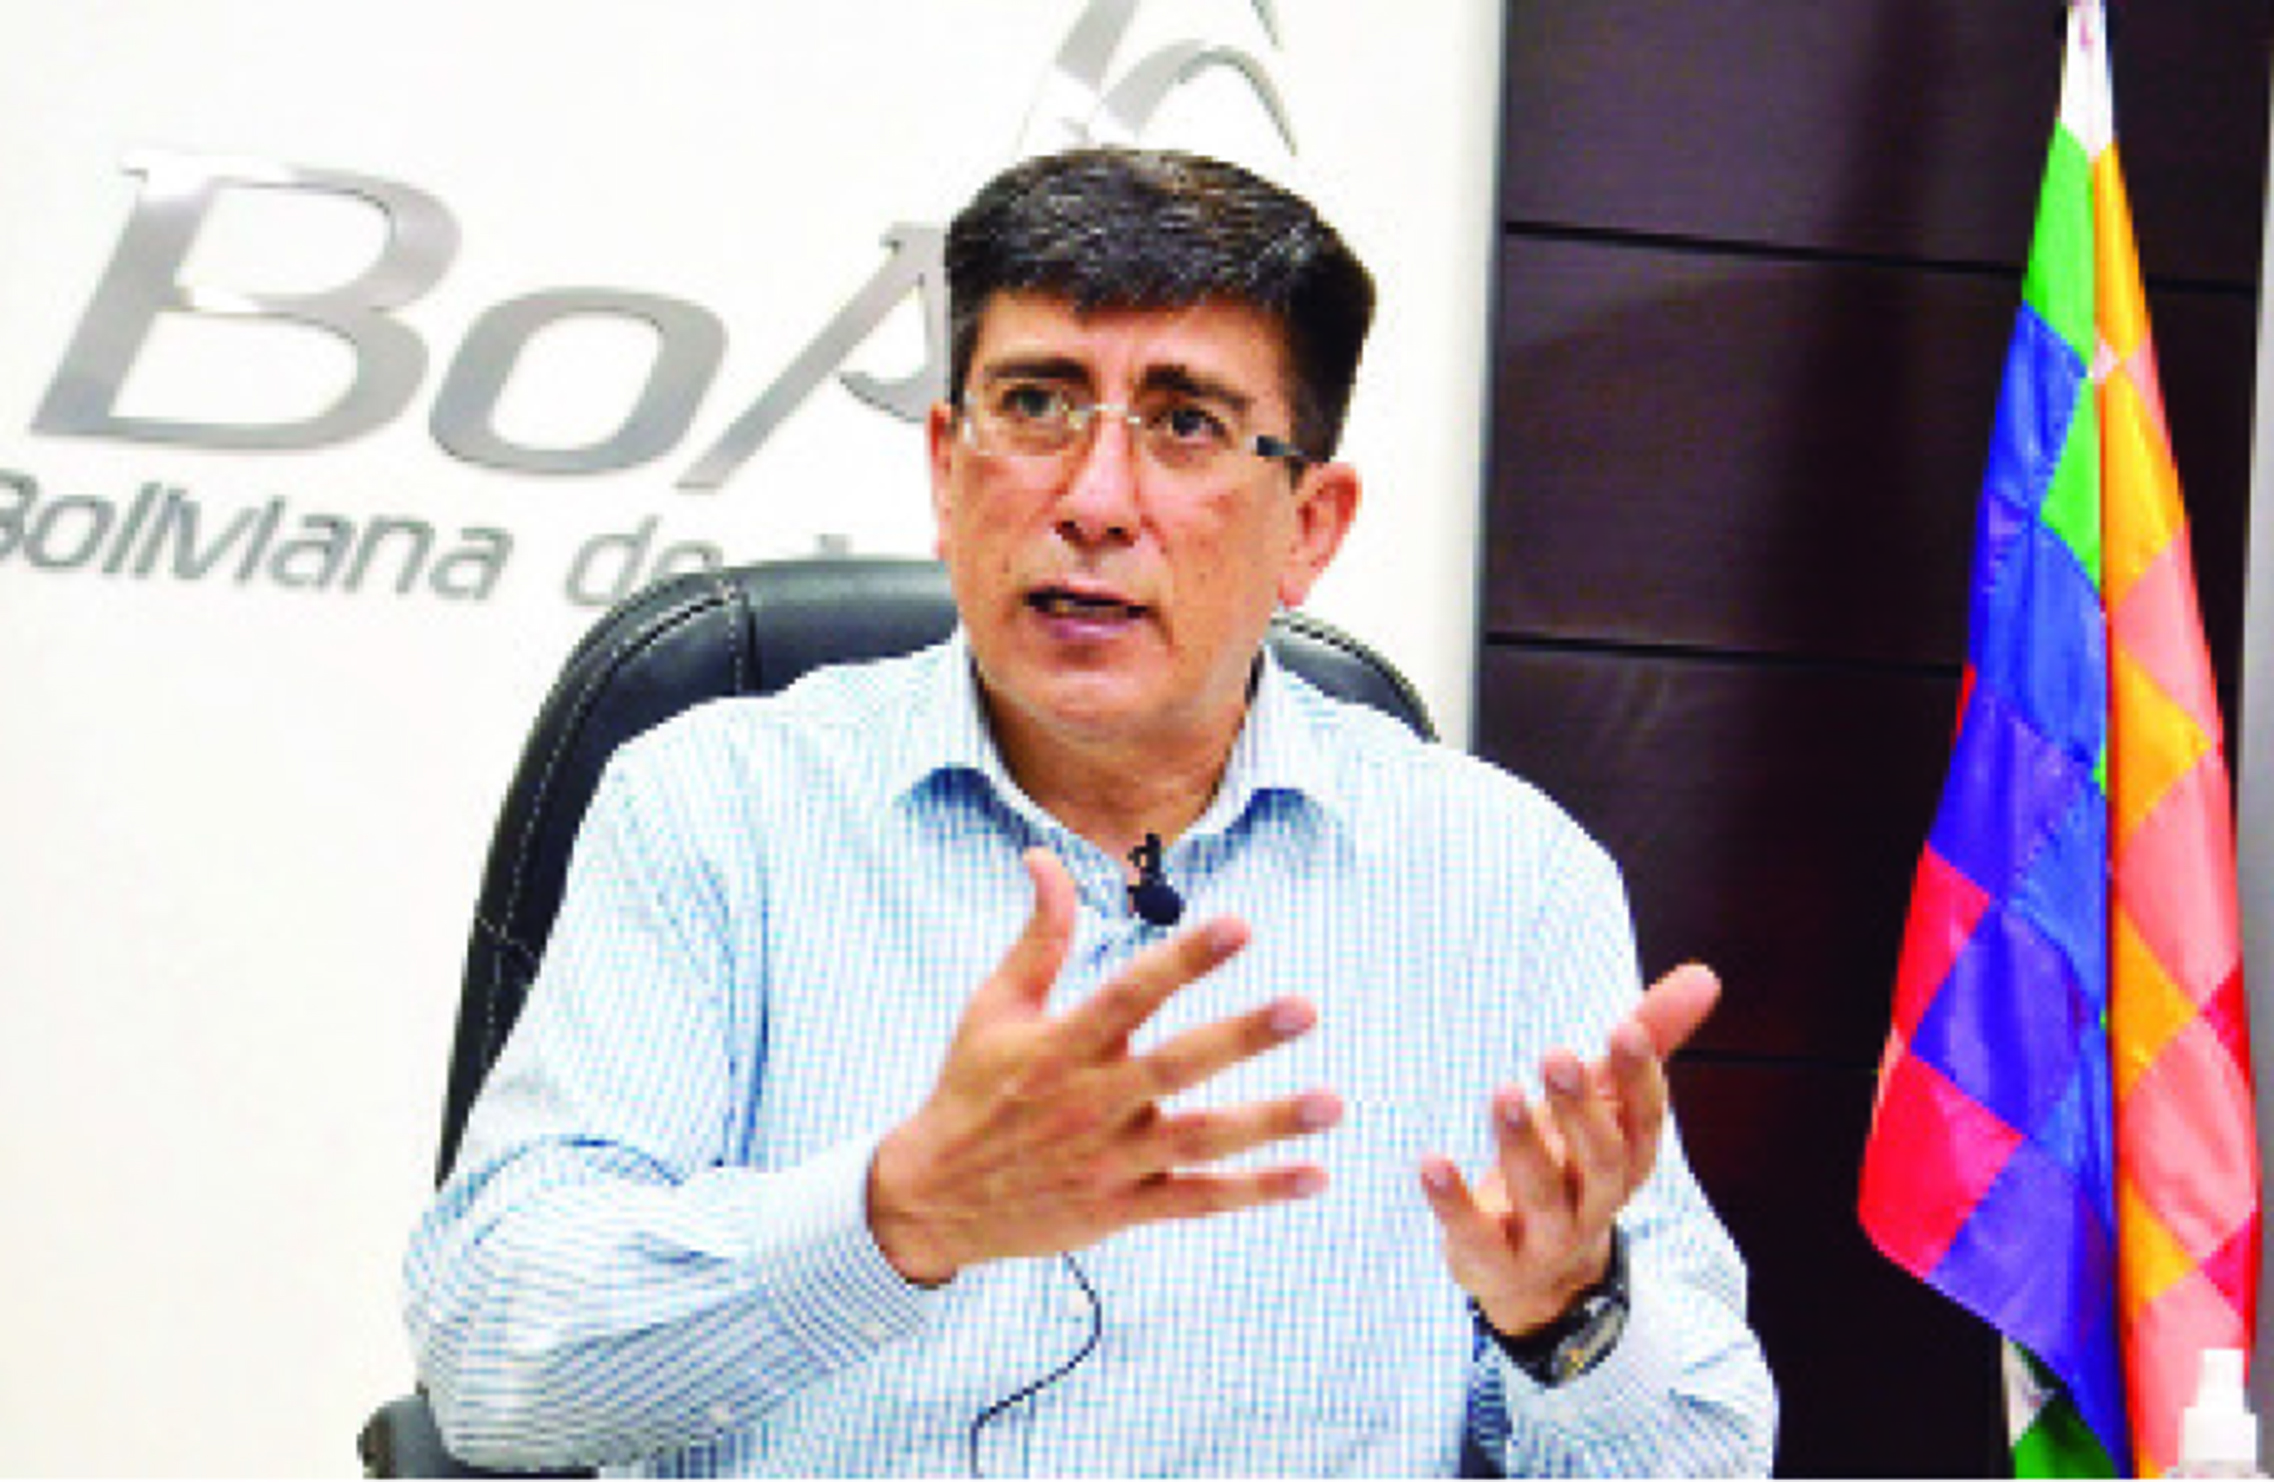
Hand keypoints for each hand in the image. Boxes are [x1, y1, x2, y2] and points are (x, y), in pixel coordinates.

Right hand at [868, 849, 1341, 1284]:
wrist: (932, 1199)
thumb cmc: (971, 1090)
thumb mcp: (994, 1007)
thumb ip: (1038, 935)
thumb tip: (1045, 856)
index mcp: (1062, 1046)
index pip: (1131, 993)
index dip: (1186, 959)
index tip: (1240, 926)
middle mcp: (1091, 1102)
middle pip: (1176, 1066)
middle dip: (1241, 1037)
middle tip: (1303, 1008)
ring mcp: (1110, 1160)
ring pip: (1200, 1141)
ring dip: (1269, 1122)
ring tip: (1333, 1101)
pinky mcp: (1121, 1210)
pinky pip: (1198, 1201)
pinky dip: (1256, 1192)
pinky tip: (1315, 1178)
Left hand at [1418, 962, 1719, 1336]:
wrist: (1540, 1273)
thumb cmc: (1573, 1161)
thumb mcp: (1607, 1101)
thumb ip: (1649, 1038)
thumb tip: (1704, 974)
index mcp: (1627, 1157)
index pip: (1645, 1119)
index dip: (1640, 1077)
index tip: (1625, 1029)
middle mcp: (1596, 1200)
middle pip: (1600, 1159)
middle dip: (1580, 1110)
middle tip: (1557, 1057)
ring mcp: (1548, 1237)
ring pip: (1542, 1196)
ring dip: (1522, 1146)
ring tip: (1502, 1094)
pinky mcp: (1494, 1260)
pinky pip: (1476, 1235)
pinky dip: (1453, 1202)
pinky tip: (1431, 1163)